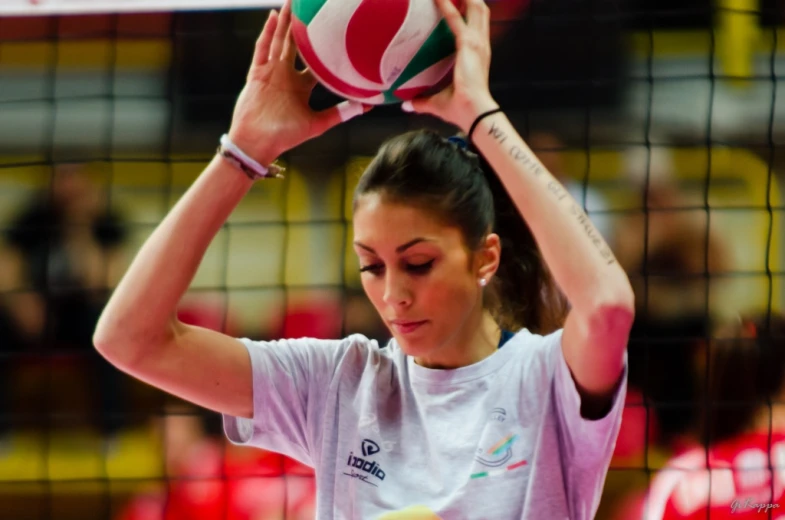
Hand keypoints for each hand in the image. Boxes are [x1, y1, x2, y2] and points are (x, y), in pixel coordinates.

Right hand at [228, 0, 367, 165]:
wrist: (258, 143)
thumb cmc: (285, 136)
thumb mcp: (317, 123)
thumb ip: (341, 113)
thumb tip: (367, 107)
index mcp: (300, 86)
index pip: (314, 61)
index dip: (323, 47)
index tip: (333, 30)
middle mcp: (286, 75)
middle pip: (295, 44)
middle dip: (302, 25)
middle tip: (310, 6)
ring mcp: (270, 72)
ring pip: (279, 40)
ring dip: (286, 22)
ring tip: (292, 2)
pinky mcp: (257, 73)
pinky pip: (262, 48)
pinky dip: (268, 32)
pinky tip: (274, 16)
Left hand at [404, 0, 498, 132]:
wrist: (473, 112)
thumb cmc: (460, 109)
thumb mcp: (438, 102)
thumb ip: (422, 101)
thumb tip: (407, 105)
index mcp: (477, 53)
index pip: (476, 23)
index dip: (468, 8)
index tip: (458, 0)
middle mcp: (480, 44)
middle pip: (479, 8)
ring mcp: (477, 42)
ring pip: (475, 6)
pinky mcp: (468, 44)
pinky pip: (455, 17)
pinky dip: (445, 3)